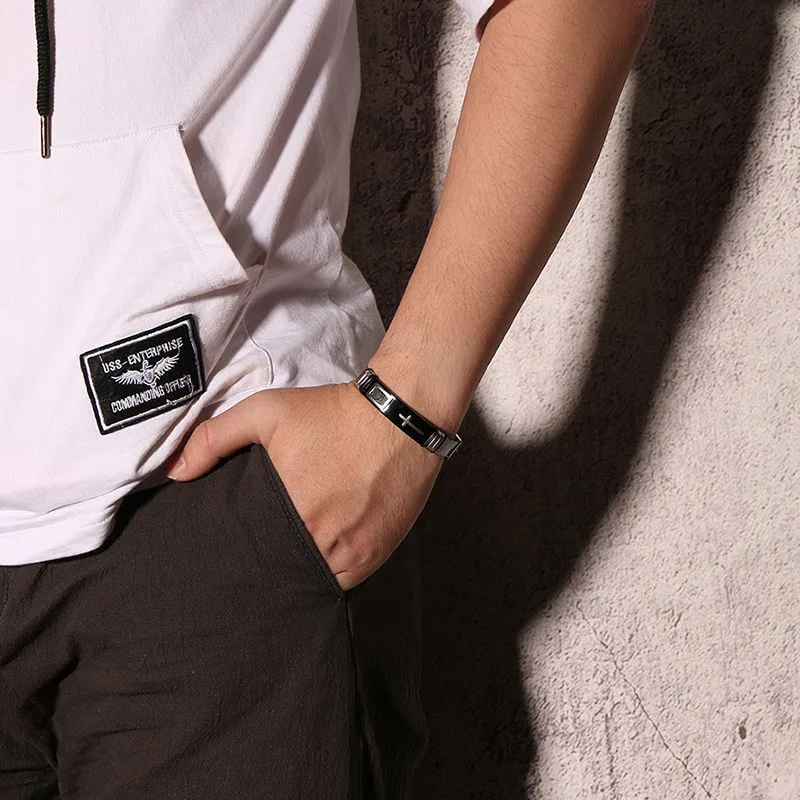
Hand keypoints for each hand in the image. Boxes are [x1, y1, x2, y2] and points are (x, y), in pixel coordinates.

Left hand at [164, 380, 443, 591]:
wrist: (400, 417)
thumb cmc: (332, 414)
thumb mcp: (267, 411)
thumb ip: (215, 438)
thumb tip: (176, 473)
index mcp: (288, 513)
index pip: (251, 557)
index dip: (243, 557)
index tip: (237, 552)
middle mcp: (321, 542)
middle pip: (282, 573)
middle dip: (270, 567)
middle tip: (261, 556)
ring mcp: (354, 554)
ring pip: (314, 581)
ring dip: (302, 572)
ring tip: (291, 554)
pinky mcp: (378, 555)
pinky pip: (346, 580)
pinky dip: (332, 570)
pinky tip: (324, 551)